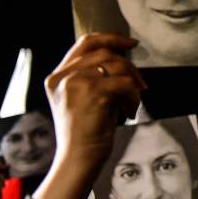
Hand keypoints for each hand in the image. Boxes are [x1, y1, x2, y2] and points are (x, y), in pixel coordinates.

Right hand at [34, 33, 145, 198]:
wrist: (78, 160)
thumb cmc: (85, 133)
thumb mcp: (82, 98)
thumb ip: (93, 76)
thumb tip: (122, 58)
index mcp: (57, 77)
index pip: (85, 43)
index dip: (110, 38)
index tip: (130, 43)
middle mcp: (62, 77)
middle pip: (104, 52)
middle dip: (128, 66)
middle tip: (140, 84)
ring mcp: (75, 84)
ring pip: (116, 65)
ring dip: (132, 83)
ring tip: (132, 102)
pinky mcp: (93, 94)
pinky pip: (125, 84)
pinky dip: (133, 97)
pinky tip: (129, 112)